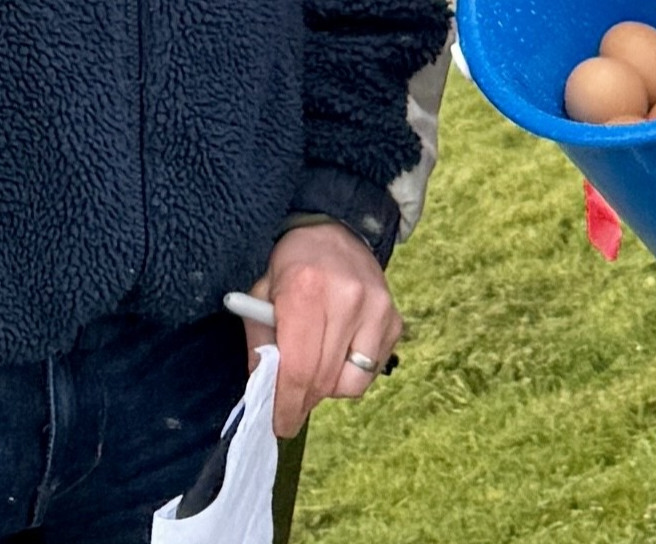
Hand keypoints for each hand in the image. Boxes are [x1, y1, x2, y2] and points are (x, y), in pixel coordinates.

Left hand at [239, 221, 398, 439]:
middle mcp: (347, 299)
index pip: (299, 369)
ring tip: (315, 366)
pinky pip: (372, 370)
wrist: (335, 232)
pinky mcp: (394, 319)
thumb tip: (265, 391)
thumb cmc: (291, 267)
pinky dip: (351, 372)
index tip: (279, 424)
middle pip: (324, 379)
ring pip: (352, 382)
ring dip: (329, 387)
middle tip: (290, 406)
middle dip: (303, 401)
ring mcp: (377, 309)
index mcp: (305, 290)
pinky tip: (338, 350)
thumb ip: (260, 344)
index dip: (287, 404)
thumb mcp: (261, 295)